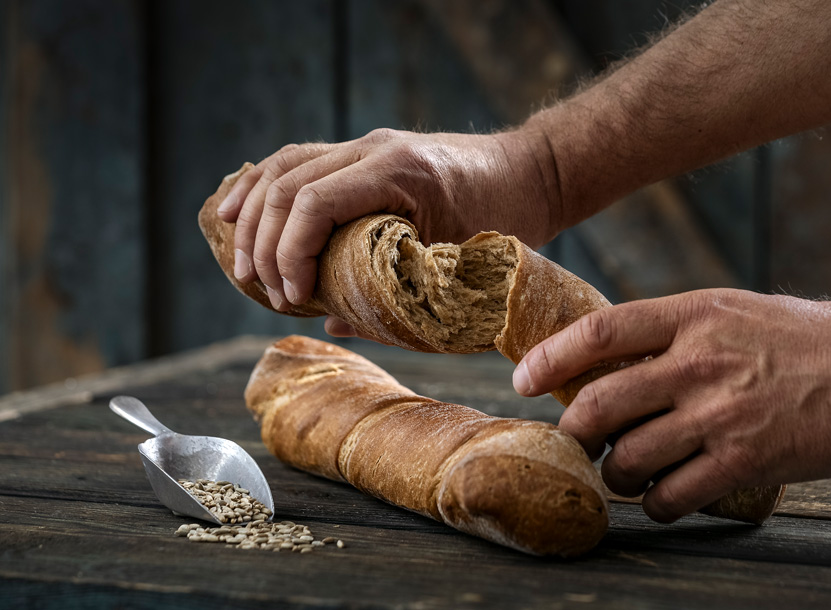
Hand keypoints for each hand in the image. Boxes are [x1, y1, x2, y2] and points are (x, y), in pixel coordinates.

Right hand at [217, 128, 558, 313]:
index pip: (314, 201)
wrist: (531, 173)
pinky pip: (300, 160)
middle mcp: (374, 148)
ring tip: (238, 261)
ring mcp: (367, 143)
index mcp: (398, 171)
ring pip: (285, 165)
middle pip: (289, 183)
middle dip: (265, 242)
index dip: (290, 252)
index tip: (293, 296)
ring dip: (254, 212)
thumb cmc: (506, 220)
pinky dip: (265, 185)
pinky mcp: (364, 151)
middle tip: (266, 291)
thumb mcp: (460, 265)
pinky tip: (239, 210)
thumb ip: (400, 294)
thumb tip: (334, 323)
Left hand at [512, 289, 830, 521]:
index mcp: (696, 314)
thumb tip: (621, 353)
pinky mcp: (743, 462)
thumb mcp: (740, 310)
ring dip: (615, 472)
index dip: (550, 356)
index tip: (522, 377)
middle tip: (576, 438)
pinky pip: (670, 495)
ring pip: (628, 457)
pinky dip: (654, 504)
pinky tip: (662, 499)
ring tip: (625, 472)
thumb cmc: (814, 340)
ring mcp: (720, 415)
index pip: (600, 331)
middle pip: (600, 403)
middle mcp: (699, 362)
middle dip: (574, 429)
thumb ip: (682, 329)